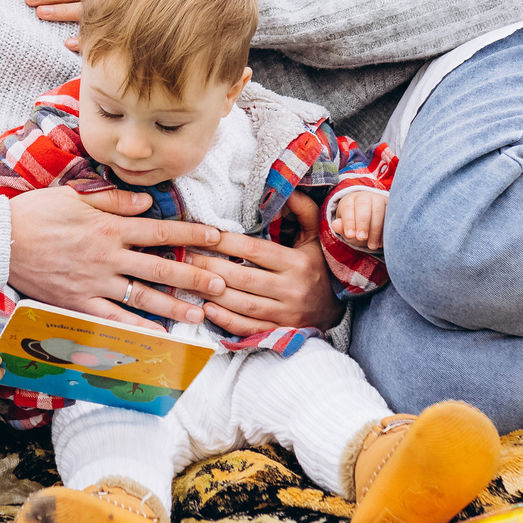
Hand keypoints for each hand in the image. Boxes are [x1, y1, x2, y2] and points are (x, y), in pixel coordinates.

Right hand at [6, 184, 230, 326]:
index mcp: (109, 229)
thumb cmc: (35, 214)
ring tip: (199, 315)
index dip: (191, 236)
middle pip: (159, 269)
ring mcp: (93, 284)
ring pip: (142, 298)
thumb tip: (149, 203)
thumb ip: (114, 201)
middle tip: (222, 284)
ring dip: (173, 308)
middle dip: (193, 277)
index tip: (217, 239)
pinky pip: (113, 321)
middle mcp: (107, 258)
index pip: (160, 232)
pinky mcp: (78, 303)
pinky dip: (136, 330)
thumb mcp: (74, 196)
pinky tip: (157, 337)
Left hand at [198, 193, 343, 336]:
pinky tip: (206, 309)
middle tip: (184, 257)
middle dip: (210, 267)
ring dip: (212, 293)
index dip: (227, 242)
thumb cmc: (320, 268)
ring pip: (242, 303)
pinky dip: (226, 320)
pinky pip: (249, 328)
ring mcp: (285, 314)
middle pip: (243, 277)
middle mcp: (291, 289)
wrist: (338, 311)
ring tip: (187, 281)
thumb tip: (288, 190)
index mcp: (297, 263)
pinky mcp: (280, 332)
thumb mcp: (317, 238)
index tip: (203, 235)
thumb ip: (305, 212)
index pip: (255, 250)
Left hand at [329, 188, 387, 250]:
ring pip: (378, 210)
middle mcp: (364, 197)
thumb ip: (341, 227)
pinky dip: (386, 230)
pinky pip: (390, 215)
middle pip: (363, 206)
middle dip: (362, 223)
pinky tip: (382, 242)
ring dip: (376, 229)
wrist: (370, 220)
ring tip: (372, 245)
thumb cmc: (355, 226)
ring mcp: (379, 199)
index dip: (349, 221)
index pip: (348, 208)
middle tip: (362, 238)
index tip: (350, 235)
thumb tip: (335, 225)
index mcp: (349, 200)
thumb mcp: (346, 228)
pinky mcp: (390, 206)